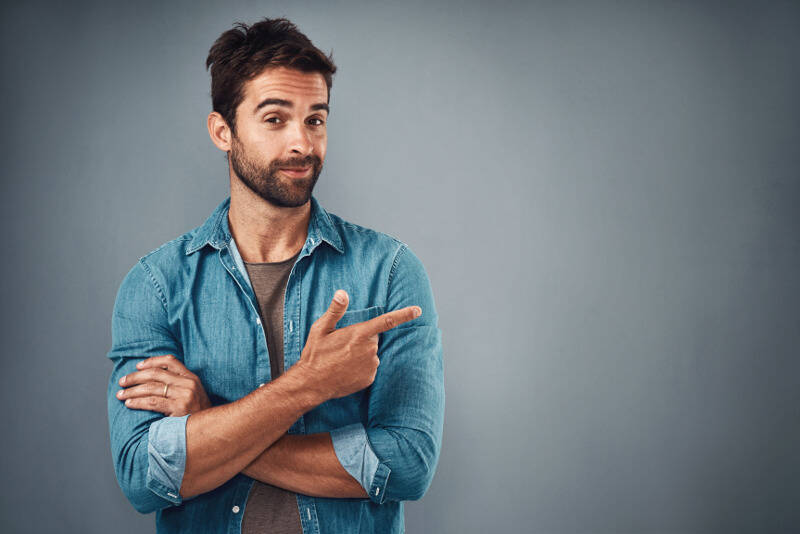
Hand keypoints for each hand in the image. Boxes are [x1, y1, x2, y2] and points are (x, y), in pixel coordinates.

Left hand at [116, 354, 211, 415]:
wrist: (211, 430)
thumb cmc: (198, 414)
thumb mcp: (194, 394)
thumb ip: (179, 385)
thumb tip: (153, 380)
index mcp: (192, 377)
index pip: (170, 361)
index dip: (152, 361)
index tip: (138, 366)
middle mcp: (188, 383)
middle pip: (156, 373)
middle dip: (135, 377)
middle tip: (122, 382)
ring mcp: (184, 395)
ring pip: (151, 388)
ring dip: (132, 390)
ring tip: (120, 394)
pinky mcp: (178, 408)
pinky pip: (152, 402)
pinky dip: (138, 402)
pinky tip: (129, 403)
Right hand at [298, 289, 420, 400]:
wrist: (312, 383)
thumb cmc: (315, 354)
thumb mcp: (320, 329)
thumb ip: (335, 310)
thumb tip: (342, 293)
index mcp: (359, 334)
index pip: (387, 321)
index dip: (404, 314)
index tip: (418, 310)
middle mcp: (369, 349)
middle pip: (373, 338)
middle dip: (362, 339)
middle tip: (342, 346)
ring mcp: (371, 365)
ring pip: (371, 354)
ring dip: (360, 354)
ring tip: (341, 359)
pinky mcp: (370, 378)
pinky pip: (369, 368)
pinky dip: (360, 367)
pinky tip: (346, 369)